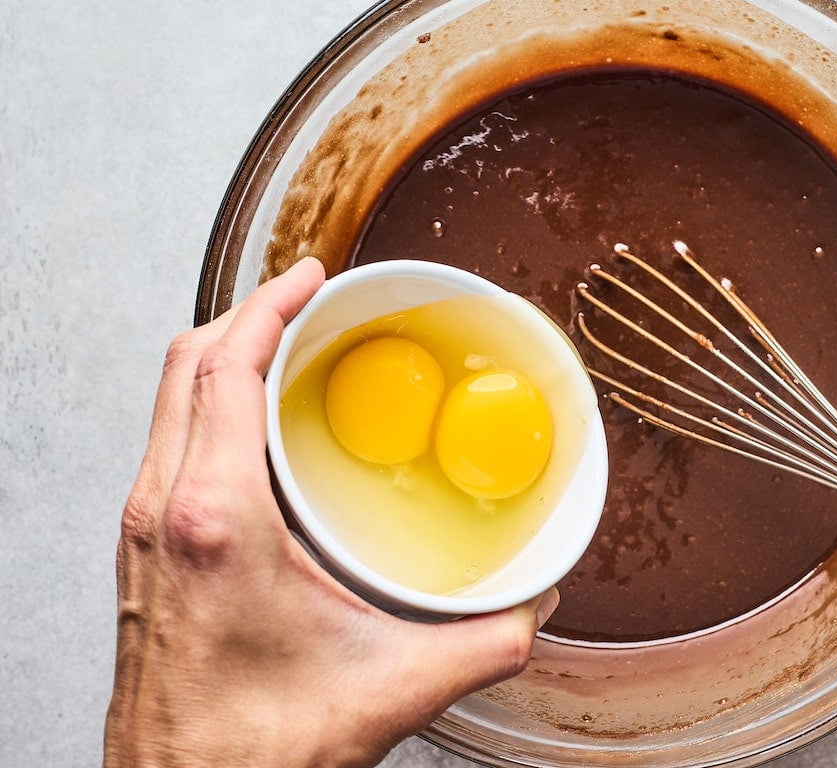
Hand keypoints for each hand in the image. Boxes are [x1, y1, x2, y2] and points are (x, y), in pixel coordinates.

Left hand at [104, 257, 557, 767]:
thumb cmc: (255, 749)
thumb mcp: (399, 685)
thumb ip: (489, 639)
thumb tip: (534, 600)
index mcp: (214, 520)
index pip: (227, 368)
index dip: (270, 305)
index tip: (311, 277)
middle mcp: (161, 511)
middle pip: (187, 364)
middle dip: (248, 313)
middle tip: (306, 299)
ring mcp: (141, 531)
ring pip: (169, 401)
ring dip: (226, 358)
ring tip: (285, 349)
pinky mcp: (142, 552)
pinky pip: (169, 441)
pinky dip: (211, 408)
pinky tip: (256, 429)